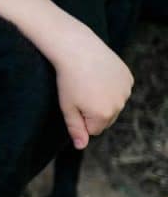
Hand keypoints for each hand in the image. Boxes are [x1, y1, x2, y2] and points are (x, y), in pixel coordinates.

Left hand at [53, 24, 132, 148]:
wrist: (77, 49)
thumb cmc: (68, 80)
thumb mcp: (67, 107)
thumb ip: (75, 129)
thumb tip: (81, 146)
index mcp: (103, 115)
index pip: (94, 130)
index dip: (81, 119)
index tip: (74, 103)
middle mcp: (119, 105)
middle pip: (106, 119)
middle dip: (94, 111)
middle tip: (81, 92)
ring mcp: (126, 91)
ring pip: (114, 104)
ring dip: (103, 99)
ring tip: (89, 83)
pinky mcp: (129, 78)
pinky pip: (120, 90)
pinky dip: (111, 86)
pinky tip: (99, 75)